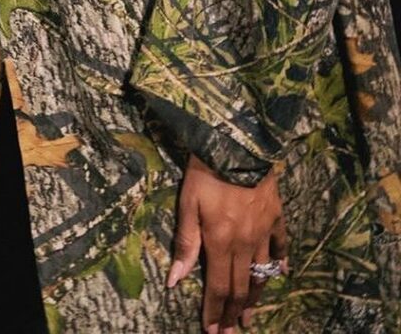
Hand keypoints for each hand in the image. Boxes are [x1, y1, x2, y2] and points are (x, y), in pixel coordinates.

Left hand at [167, 154, 287, 333]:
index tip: (213, 331)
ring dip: (256, 296)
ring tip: (251, 314)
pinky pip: (281, 245)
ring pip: (262, 272)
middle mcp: (245, 243)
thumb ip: (185, 242)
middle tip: (233, 331)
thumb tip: (175, 280)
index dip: (215, 311)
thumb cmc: (206, 170)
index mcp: (221, 241)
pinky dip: (280, 263)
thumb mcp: (188, 203)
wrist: (237, 142)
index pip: (218, 287)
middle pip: (242, 287)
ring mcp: (264, 231)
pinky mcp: (276, 216)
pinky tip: (281, 274)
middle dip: (235, 312)